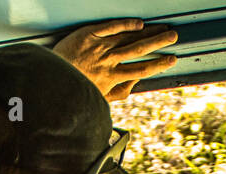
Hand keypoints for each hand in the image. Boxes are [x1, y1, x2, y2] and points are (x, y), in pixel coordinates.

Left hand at [54, 19, 177, 101]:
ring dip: (148, 33)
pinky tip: (139, 23)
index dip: (158, 64)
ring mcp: (100, 46)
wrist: (51, 79)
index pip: (141, 69)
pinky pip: (110, 27)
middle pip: (139, 50)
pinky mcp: (89, 35)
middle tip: (174, 36)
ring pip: (129, 38)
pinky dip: (125, 24)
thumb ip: (120, 91)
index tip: (171, 59)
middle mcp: (109, 61)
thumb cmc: (75, 89)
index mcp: (112, 77)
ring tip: (163, 28)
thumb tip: (136, 81)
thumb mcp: (99, 98)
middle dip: (159, 43)